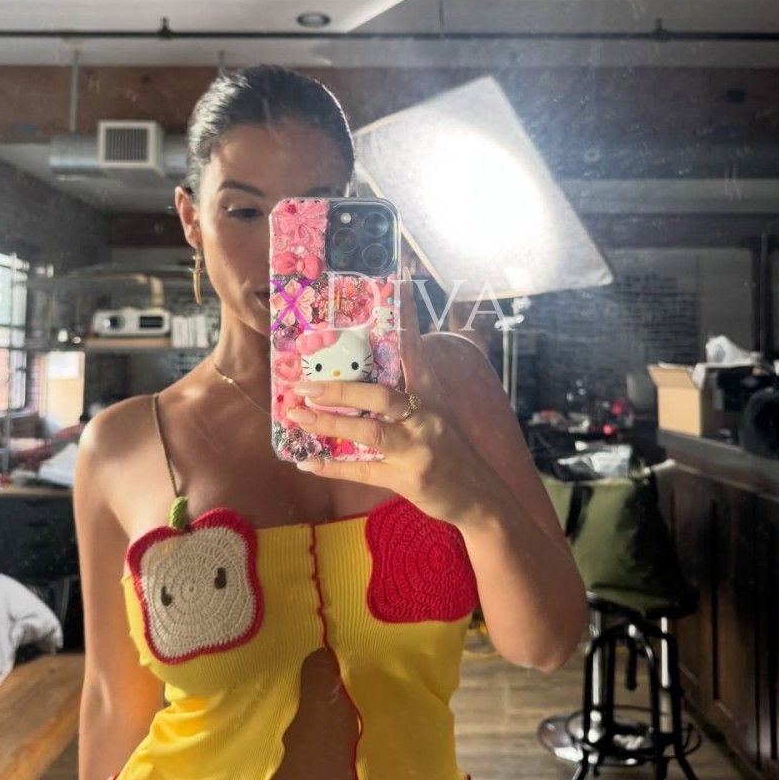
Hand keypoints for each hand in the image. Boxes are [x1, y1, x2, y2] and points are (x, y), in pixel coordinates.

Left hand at [285, 268, 495, 527]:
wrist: (482, 499)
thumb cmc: (452, 454)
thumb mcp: (438, 417)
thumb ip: (407, 398)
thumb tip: (364, 382)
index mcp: (431, 396)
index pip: (415, 349)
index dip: (406, 317)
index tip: (397, 280)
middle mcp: (426, 417)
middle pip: (380, 395)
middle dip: (340, 390)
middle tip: (304, 385)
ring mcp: (417, 449)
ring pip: (368, 431)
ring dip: (328, 423)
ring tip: (297, 415)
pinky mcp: (408, 478)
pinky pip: (363, 470)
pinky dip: (333, 466)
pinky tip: (307, 461)